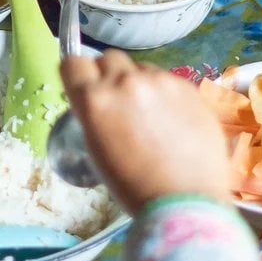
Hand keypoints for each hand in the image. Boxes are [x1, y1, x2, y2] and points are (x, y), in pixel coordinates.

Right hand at [61, 50, 229, 211]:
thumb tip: (100, 100)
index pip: (73, 63)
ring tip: (152, 117)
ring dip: (139, 84)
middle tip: (120, 104)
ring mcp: (161, 81)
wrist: (186, 201)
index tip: (85, 88)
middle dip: (109, 77)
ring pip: (141, 68)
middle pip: (108, 58)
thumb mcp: (97, 151)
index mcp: (95, 100)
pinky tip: (174, 122)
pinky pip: (167, 80)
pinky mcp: (188, 86)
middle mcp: (125, 82)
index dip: (78, 77)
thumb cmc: (134, 188)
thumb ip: (95, 114)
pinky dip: (165, 95)